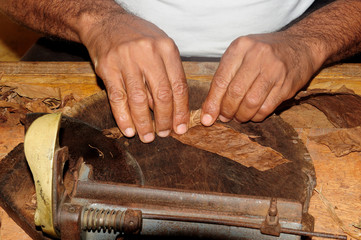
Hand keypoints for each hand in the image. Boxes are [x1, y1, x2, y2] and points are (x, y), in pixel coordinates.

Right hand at [81, 13, 188, 142]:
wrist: (105, 23)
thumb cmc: (138, 38)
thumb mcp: (160, 46)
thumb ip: (168, 73)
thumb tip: (172, 109)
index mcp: (166, 48)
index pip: (179, 86)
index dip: (181, 111)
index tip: (180, 127)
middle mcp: (148, 53)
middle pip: (162, 96)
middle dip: (164, 120)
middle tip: (164, 134)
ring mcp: (126, 60)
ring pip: (139, 100)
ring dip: (144, 123)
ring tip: (147, 137)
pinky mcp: (107, 68)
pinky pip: (117, 98)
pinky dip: (123, 117)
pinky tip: (128, 130)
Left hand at [201, 32, 319, 124]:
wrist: (301, 45)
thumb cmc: (263, 53)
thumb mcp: (242, 54)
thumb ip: (225, 77)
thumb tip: (210, 108)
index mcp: (241, 47)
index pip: (221, 80)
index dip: (212, 102)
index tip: (207, 118)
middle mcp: (257, 55)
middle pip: (235, 93)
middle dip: (227, 110)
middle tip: (225, 117)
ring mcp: (275, 70)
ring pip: (250, 103)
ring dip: (241, 116)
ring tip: (238, 117)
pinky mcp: (287, 84)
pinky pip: (267, 108)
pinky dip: (256, 116)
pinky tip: (253, 115)